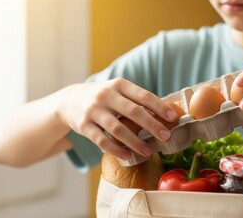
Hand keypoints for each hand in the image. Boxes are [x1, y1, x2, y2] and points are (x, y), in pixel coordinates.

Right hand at [58, 78, 178, 159]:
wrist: (69, 100)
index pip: (143, 95)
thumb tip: (167, 113)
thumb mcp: (118, 91)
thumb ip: (137, 100)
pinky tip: (127, 156)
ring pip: (118, 128)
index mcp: (119, 85)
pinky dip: (115, 149)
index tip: (173, 117)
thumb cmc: (104, 98)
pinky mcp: (83, 125)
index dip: (159, 107)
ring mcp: (94, 110)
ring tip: (149, 152)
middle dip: (152, 125)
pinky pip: (101, 140)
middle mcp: (106, 96)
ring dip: (135, 142)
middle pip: (133, 111)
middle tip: (166, 136)